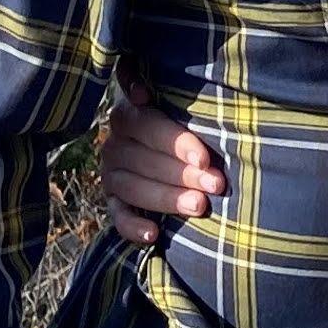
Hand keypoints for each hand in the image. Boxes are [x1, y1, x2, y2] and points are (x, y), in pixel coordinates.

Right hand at [98, 79, 224, 247]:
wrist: (175, 151)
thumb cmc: (184, 122)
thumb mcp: (178, 104)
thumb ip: (166, 94)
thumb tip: (140, 92)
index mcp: (128, 115)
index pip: (146, 126)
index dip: (175, 142)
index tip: (203, 158)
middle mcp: (114, 144)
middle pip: (144, 160)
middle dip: (183, 174)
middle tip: (215, 184)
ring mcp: (111, 175)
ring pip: (132, 188)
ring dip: (167, 198)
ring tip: (199, 206)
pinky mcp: (113, 202)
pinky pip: (118, 216)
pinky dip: (134, 226)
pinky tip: (154, 234)